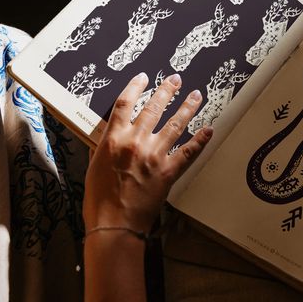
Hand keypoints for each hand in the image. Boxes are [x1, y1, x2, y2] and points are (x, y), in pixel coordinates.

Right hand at [83, 73, 211, 234]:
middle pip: (153, 107)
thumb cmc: (99, 200)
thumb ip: (102, 148)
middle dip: (166, 90)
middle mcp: (135, 142)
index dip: (135, 87)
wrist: (114, 224)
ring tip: (196, 95)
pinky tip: (209, 130)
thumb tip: (109, 136)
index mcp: (113, 139)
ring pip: (175, 123)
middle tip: (176, 78)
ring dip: (188, 107)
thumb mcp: (93, 168)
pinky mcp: (169, 171)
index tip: (143, 77)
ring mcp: (154, 155)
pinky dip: (200, 140)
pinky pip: (189, 151)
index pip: (124, 104)